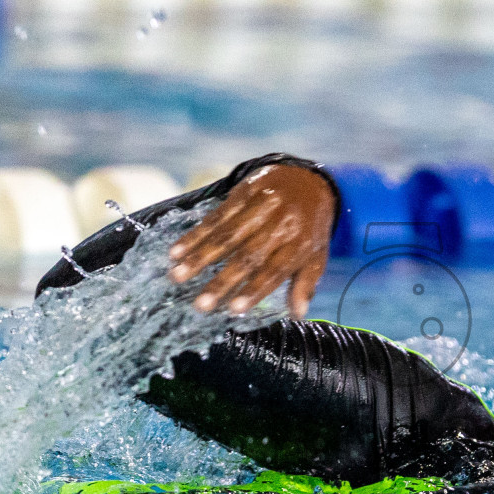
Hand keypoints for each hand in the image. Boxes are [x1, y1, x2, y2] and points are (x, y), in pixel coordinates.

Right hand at [166, 163, 335, 318]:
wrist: (308, 178)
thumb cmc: (310, 226)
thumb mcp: (317, 255)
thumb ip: (305, 284)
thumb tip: (297, 314)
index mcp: (299, 244)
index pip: (275, 271)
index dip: (254, 290)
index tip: (233, 310)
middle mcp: (280, 225)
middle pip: (248, 256)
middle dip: (222, 281)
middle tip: (200, 304)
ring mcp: (261, 206)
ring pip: (227, 235)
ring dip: (200, 257)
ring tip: (178, 276)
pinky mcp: (244, 191)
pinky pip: (216, 215)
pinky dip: (195, 234)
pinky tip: (177, 250)